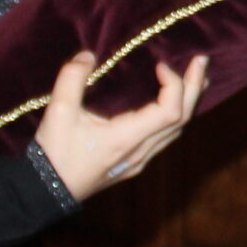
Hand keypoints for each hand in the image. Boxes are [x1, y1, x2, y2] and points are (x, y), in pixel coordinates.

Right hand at [32, 51, 208, 201]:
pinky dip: (177, 116)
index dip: (174, 85)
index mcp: (127, 138)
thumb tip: (87, 55)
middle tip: (201, 60)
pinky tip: (174, 105)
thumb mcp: (58, 113)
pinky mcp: (133, 164)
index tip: (161, 64)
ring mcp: (139, 161)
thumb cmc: (53, 154)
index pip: (171, 111)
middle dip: (194, 87)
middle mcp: (140, 151)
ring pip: (177, 131)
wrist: (45, 192)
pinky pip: (166, 138)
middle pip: (182, 119)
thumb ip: (72, 79)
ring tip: (196, 78)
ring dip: (189, 102)